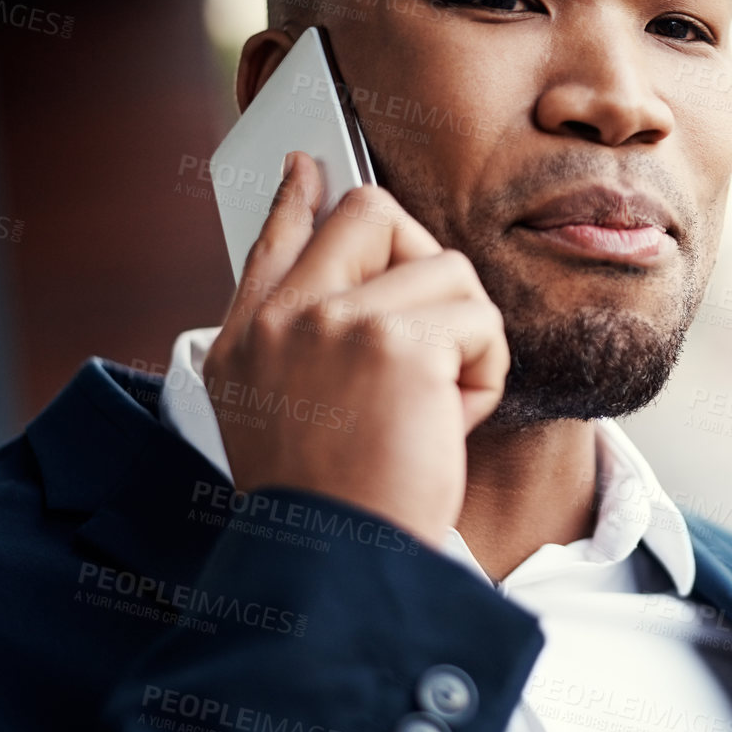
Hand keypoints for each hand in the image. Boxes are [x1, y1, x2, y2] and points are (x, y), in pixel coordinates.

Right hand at [201, 151, 508, 545]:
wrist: (342, 566)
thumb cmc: (331, 505)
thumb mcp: (275, 417)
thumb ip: (293, 340)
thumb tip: (315, 271)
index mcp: (246, 341)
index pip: (273, 239)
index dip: (298, 197)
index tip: (305, 164)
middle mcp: (282, 320)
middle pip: (372, 212)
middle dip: (424, 260)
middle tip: (429, 334)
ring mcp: (336, 323)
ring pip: (448, 269)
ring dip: (464, 341)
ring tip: (431, 408)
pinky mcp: (399, 343)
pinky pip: (480, 321)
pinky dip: (485, 377)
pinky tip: (448, 423)